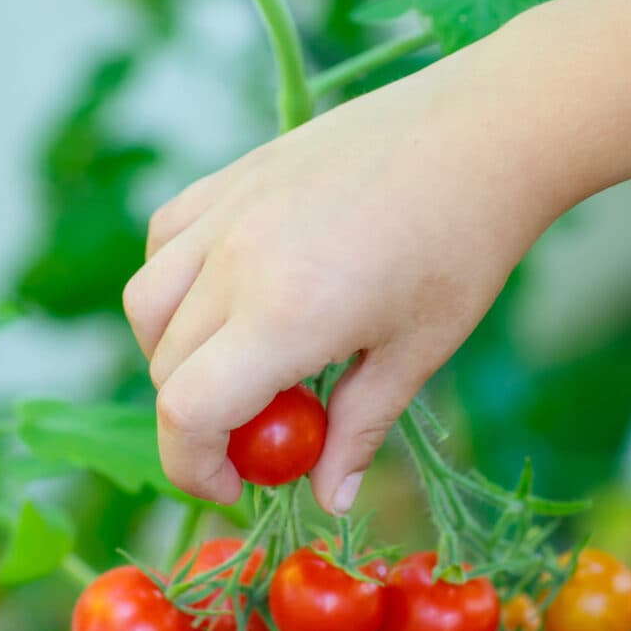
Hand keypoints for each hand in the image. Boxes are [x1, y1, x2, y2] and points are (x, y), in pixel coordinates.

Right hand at [123, 33, 564, 513]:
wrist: (483, 132)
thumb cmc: (464, 246)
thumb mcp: (417, 353)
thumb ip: (358, 429)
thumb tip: (327, 498)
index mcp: (286, 314)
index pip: (187, 411)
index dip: (190, 466)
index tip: (232, 488)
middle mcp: (236, 259)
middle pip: (166, 367)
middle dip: (197, 421)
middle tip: (260, 436)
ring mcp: (226, 210)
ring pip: (147, 304)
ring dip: (171, 354)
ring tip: (232, 368)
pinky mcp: (231, 176)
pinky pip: (164, 241)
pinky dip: (172, 284)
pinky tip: (220, 298)